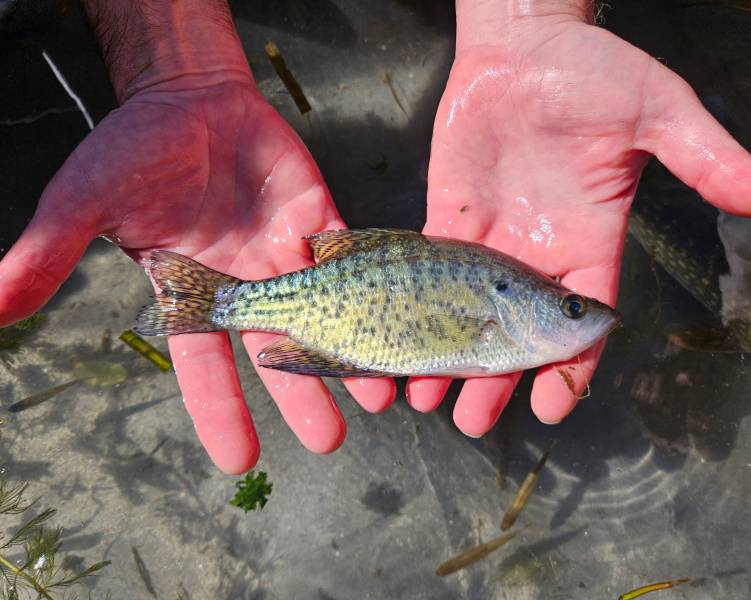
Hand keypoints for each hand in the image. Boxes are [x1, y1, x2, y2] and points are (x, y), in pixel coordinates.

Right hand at [0, 2, 394, 473]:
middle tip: (330, 441)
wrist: (188, 96)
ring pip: (325, 315)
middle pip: (278, 351)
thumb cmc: (134, 149)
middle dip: (303, 396)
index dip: (221, 412)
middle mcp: (247, 286)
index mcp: (193, 295)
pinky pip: (352, 258)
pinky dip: (374, 288)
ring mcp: (287, 255)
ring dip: (350, 353)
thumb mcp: (86, 199)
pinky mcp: (321, 219)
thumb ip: (49, 252)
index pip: (204, 367)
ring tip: (377, 398)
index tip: (240, 462)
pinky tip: (396, 320)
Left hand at [407, 4, 750, 433]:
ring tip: (426, 399)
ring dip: (447, 357)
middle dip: (495, 378)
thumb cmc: (595, 72)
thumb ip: (712, 162)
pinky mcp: (447, 221)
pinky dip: (413, 311)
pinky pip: (427, 276)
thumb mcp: (662, 114)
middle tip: (471, 421)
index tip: (554, 407)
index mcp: (590, 244)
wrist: (525, 43)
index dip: (570, 366)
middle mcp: (537, 255)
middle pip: (514, 333)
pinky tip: (398, 343)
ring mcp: (489, 242)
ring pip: (466, 315)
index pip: (582, 322)